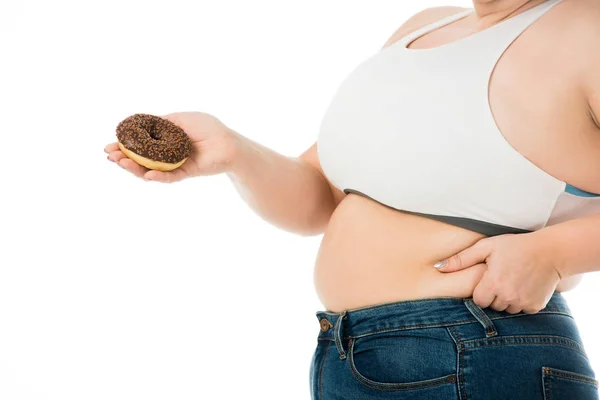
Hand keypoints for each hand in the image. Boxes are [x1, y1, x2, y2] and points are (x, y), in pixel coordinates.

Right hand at [105, 111, 239, 182]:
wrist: (228, 141)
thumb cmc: (207, 127)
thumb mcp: (178, 119)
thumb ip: (159, 123)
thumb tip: (137, 125)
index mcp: (163, 140)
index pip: (139, 144)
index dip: (123, 146)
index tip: (109, 146)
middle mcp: (166, 154)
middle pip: (140, 159)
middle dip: (123, 158)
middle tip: (110, 157)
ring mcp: (174, 165)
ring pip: (150, 170)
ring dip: (135, 168)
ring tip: (122, 164)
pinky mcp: (185, 174)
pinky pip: (169, 177)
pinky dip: (158, 176)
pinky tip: (147, 174)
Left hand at [433, 233, 562, 313]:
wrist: (551, 251)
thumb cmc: (515, 246)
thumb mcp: (486, 247)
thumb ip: (461, 259)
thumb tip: (437, 267)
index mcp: (494, 283)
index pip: (478, 301)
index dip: (481, 291)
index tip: (488, 279)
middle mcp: (508, 296)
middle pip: (492, 306)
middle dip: (494, 295)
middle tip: (502, 277)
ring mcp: (523, 303)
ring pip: (506, 310)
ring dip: (507, 299)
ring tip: (513, 280)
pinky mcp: (535, 306)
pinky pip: (521, 310)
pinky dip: (521, 301)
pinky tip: (524, 285)